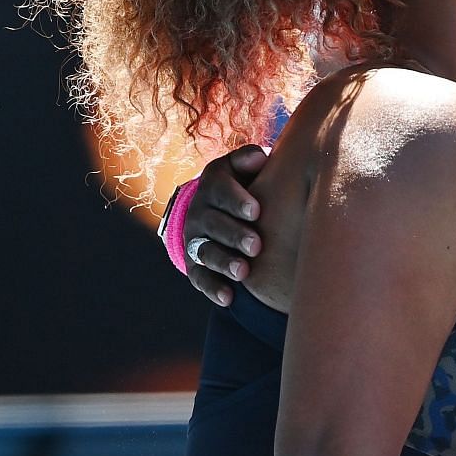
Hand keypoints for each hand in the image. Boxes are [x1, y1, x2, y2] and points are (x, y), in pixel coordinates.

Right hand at [181, 145, 267, 305]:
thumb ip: (250, 159)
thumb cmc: (246, 185)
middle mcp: (200, 212)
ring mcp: (195, 239)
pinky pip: (200, 277)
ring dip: (224, 262)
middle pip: (214, 224)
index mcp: (213, 185)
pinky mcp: (195, 264)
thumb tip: (260, 158)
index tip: (256, 211)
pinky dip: (213, 288)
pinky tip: (228, 298)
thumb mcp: (244, 168)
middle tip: (256, 245)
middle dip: (234, 235)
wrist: (218, 208)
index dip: (237, 201)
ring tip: (243, 272)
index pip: (221, 190)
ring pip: (206, 252)